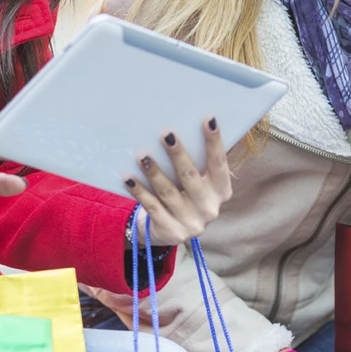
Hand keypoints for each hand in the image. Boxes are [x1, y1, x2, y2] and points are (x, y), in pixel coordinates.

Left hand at [124, 116, 232, 246]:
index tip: (208, 119)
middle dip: (178, 155)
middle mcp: (210, 208)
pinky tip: (129, 178)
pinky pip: (152, 207)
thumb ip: (197, 162)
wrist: (171, 228)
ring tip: (142, 155)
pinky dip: (139, 191)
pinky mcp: (172, 232)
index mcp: (221, 191)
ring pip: (168, 192)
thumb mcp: (198, 181)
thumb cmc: (184, 193)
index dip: (214, 142)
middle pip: (190, 177)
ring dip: (154, 172)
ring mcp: (192, 223)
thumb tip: (179, 128)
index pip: (218, 163)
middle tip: (166, 134)